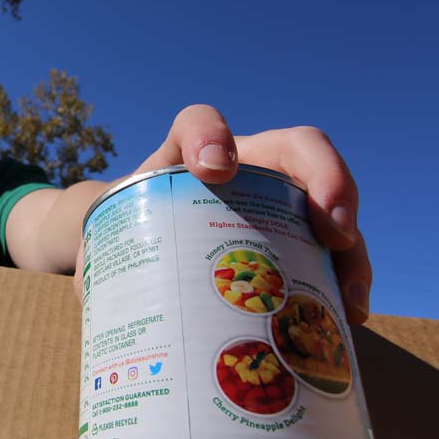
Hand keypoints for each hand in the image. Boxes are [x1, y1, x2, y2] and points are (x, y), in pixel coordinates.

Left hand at [75, 105, 370, 323]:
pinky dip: (348, 279)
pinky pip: (338, 250)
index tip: (213, 169)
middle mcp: (246, 167)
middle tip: (333, 229)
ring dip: (351, 246)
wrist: (145, 254)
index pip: (198, 123)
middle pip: (298, 149)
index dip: (210, 135)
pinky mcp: (301, 240)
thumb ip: (97, 258)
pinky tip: (349, 316)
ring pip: (331, 203)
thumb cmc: (126, 239)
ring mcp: (281, 201)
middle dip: (326, 180)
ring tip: (350, 294)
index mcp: (186, 156)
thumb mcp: (107, 242)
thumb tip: (87, 296)